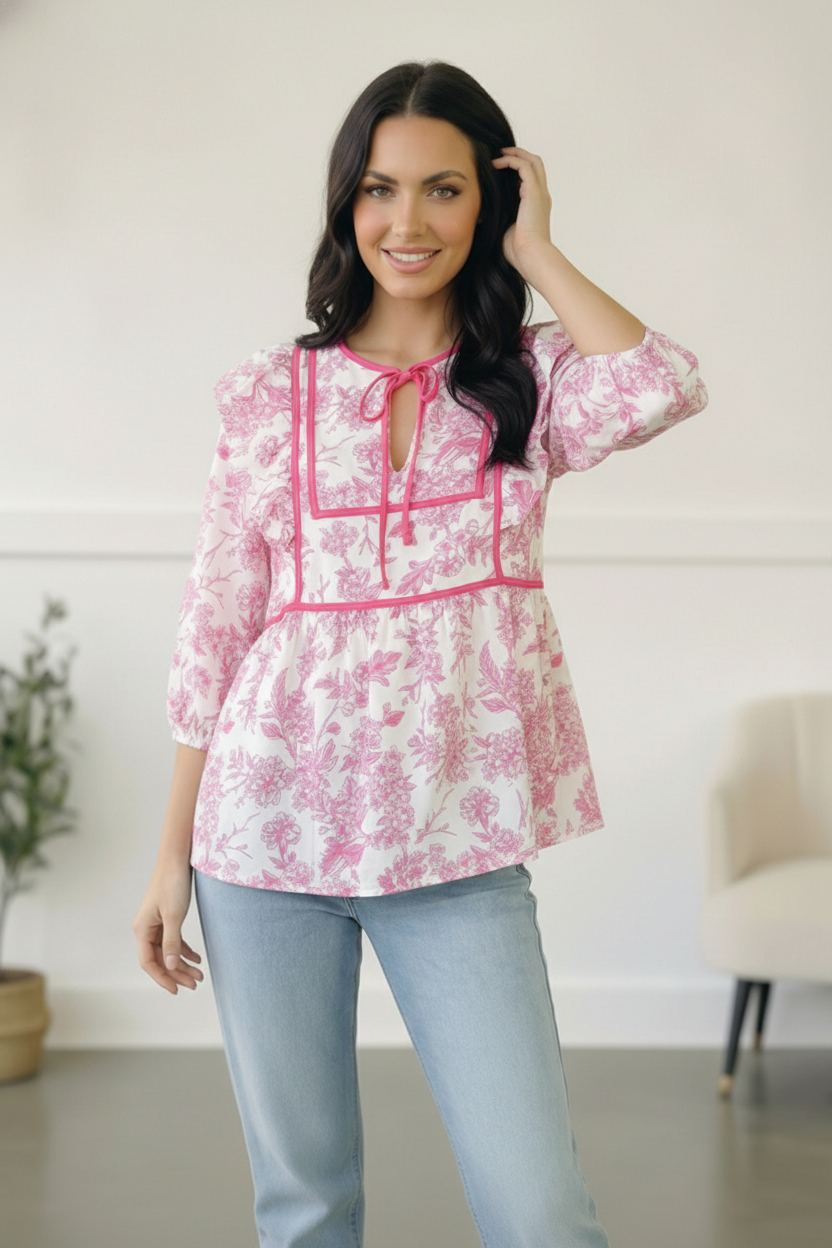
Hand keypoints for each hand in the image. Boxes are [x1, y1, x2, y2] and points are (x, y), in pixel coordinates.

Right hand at [133, 865, 203, 993]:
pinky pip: (174, 941)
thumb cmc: (172, 884)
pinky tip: (197, 958)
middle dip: (177, 973)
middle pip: (160, 959)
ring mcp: (156, 924)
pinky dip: (185, 951)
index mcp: (142, 930)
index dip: (162, 978)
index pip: (148, 962)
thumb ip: (171, 942)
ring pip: (168, 952)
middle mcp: (146, 929)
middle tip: (195, 984)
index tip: (176, 989)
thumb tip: (170, 966)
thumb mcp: (174, 915)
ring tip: (200, 975)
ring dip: (183, 964)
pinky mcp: (167, 918)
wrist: (177, 860)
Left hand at [491, 146, 553, 284]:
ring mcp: (540, 193)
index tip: (499, 168)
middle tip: (501, 153)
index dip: (516, 170)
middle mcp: (541, 197)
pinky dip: (510, 160)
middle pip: (535, 164)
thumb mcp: (504, 229)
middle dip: (519, 155)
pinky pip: (524, 166)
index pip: (530, 179)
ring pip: (532, 161)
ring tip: (498, 154)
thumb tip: (478, 213)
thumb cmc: (518, 252)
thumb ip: (498, 217)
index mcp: (537, 206)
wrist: (531, 257)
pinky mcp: (534, 192)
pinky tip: (496, 163)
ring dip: (515, 154)